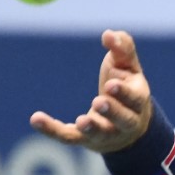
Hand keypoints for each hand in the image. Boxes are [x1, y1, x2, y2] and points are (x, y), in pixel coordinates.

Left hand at [30, 29, 151, 153]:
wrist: (126, 128)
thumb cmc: (125, 88)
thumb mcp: (128, 67)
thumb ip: (123, 48)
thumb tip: (108, 34)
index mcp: (137, 101)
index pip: (134, 98)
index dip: (123, 93)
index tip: (110, 84)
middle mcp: (126, 122)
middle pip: (123, 119)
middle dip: (112, 111)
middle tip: (99, 101)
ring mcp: (106, 134)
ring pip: (100, 134)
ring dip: (91, 128)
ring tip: (82, 121)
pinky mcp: (84, 140)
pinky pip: (68, 136)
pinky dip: (52, 129)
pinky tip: (36, 119)